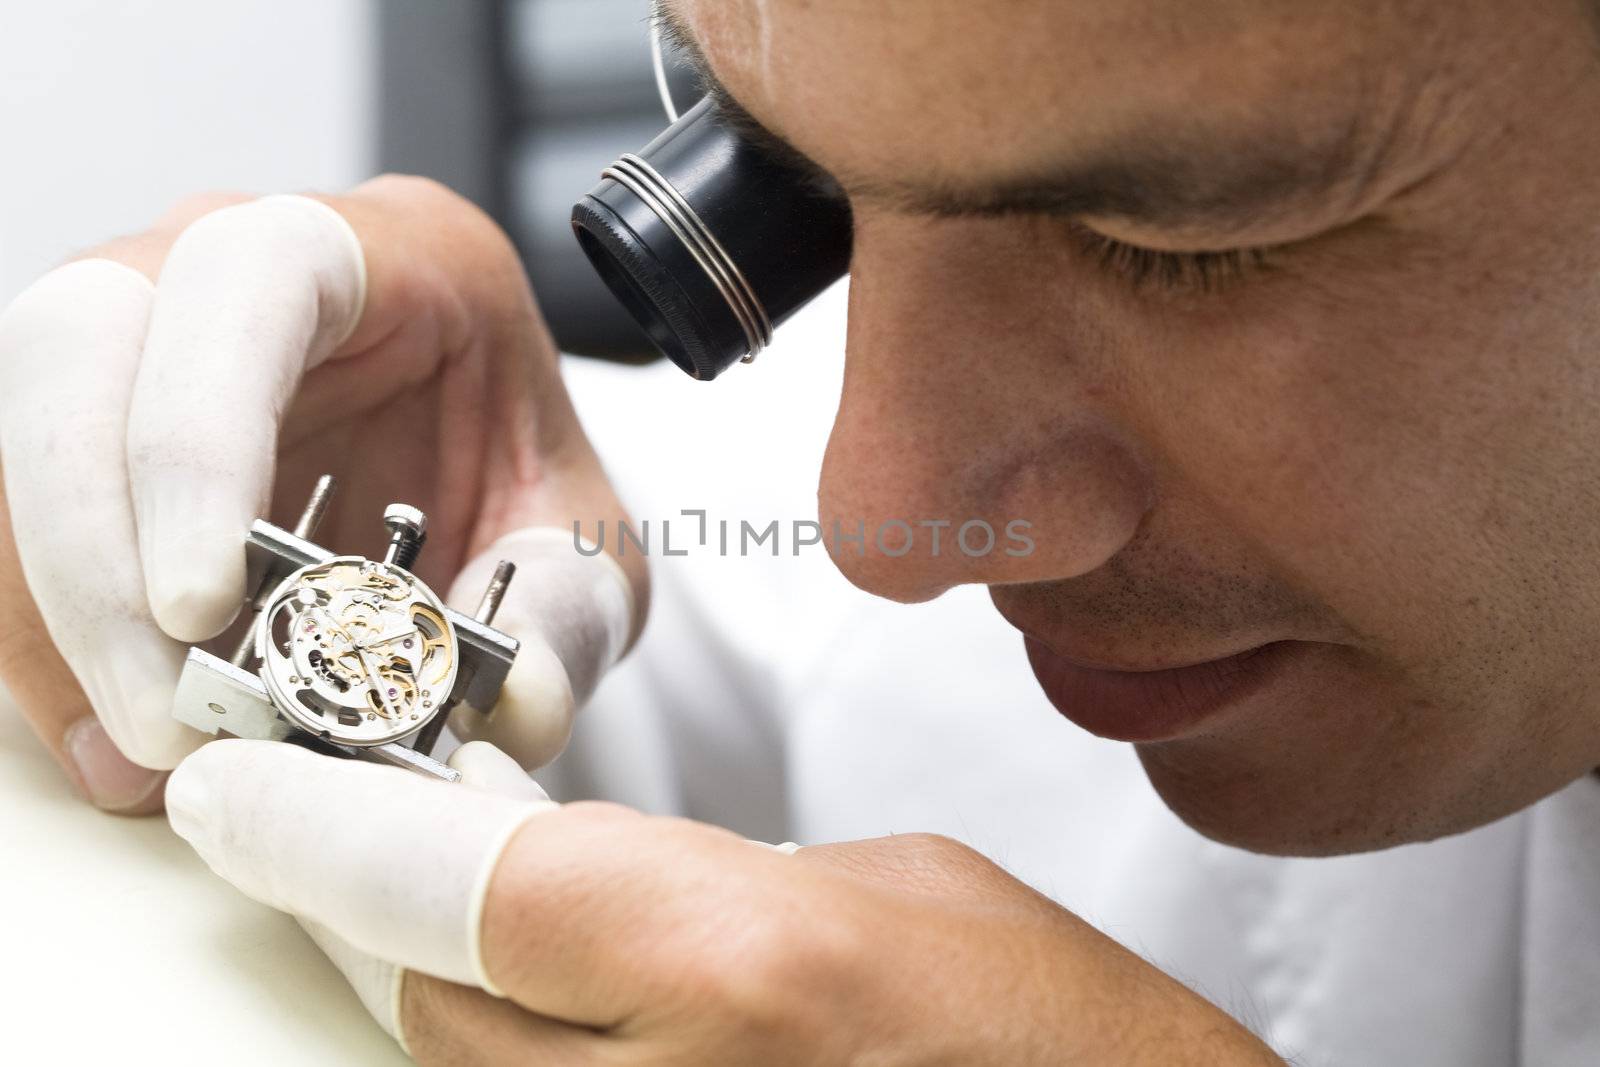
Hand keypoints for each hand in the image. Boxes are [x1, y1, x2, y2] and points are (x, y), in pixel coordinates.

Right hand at [0, 178, 646, 811]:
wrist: (476, 466)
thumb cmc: (521, 469)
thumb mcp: (581, 539)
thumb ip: (566, 614)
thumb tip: (518, 710)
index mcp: (384, 251)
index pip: (246, 275)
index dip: (198, 432)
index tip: (200, 604)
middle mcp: (234, 265)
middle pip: (78, 343)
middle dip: (93, 546)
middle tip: (161, 711)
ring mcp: (147, 332)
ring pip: (20, 427)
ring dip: (56, 604)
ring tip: (134, 751)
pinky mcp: (96, 421)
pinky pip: (21, 504)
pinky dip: (48, 626)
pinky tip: (109, 729)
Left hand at [168, 740, 1283, 1065]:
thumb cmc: (1043, 1025)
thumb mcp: (863, 879)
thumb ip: (681, 870)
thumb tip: (553, 866)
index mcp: (730, 966)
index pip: (443, 881)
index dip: (317, 823)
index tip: (237, 787)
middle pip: (420, 986)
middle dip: (384, 886)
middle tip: (389, 801)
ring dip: (438, 975)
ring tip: (481, 897)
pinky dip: (502, 1043)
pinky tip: (543, 994)